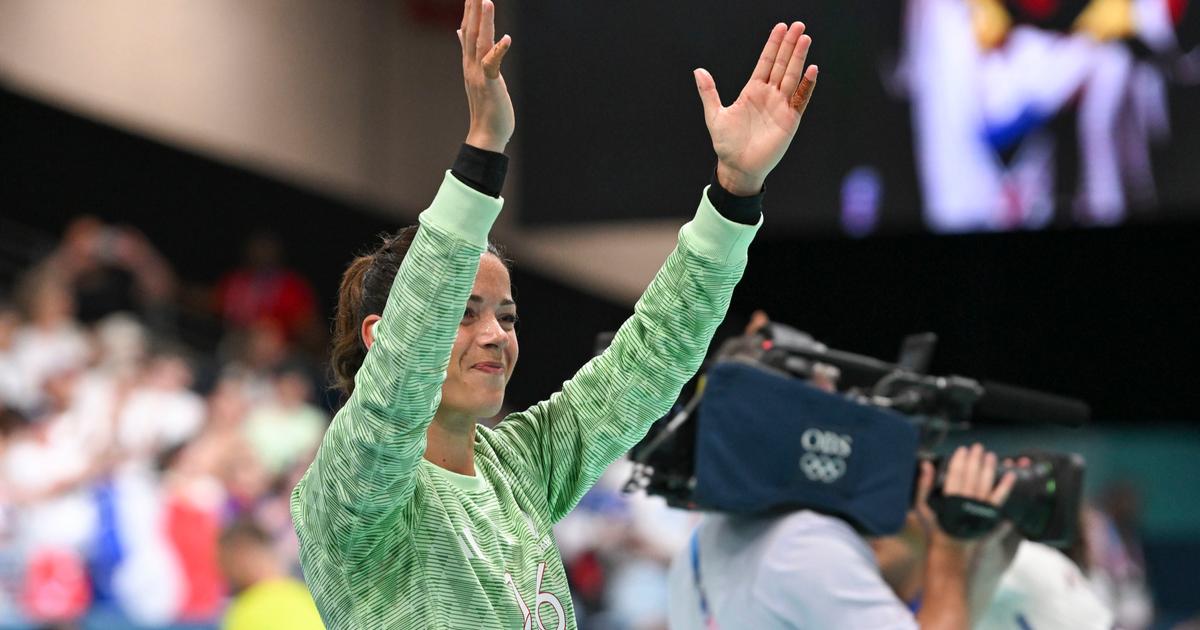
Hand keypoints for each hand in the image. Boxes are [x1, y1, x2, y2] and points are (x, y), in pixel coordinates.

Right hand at [459, 0, 512, 152]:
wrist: (486, 135)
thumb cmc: (486, 107)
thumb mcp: (478, 75)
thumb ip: (470, 53)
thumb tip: (460, 32)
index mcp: (469, 63)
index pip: (468, 31)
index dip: (469, 11)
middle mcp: (471, 66)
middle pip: (472, 31)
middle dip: (473, 9)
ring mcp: (479, 75)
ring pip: (480, 42)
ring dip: (484, 21)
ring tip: (486, 1)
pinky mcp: (490, 85)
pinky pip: (493, 64)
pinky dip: (498, 51)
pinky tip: (506, 38)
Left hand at [694, 22, 818, 195]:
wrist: (737, 167)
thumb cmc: (726, 144)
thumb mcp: (715, 115)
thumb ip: (709, 92)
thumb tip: (698, 70)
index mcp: (752, 91)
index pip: (765, 62)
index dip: (773, 45)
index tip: (781, 27)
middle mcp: (769, 95)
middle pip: (781, 64)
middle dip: (789, 45)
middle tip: (798, 25)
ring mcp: (781, 106)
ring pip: (792, 77)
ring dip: (798, 58)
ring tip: (805, 39)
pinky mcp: (789, 120)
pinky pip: (800, 99)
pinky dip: (806, 85)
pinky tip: (811, 70)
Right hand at [917, 444, 1016, 547]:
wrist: (950, 549)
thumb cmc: (935, 528)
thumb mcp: (923, 507)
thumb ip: (923, 485)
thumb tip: (926, 465)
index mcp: (948, 499)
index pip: (955, 473)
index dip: (959, 460)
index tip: (962, 449)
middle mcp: (964, 502)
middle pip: (972, 475)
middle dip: (975, 459)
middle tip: (978, 447)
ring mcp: (978, 509)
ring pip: (986, 483)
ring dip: (989, 468)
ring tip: (991, 456)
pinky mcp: (988, 515)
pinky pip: (999, 498)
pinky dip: (1005, 486)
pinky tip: (1010, 475)